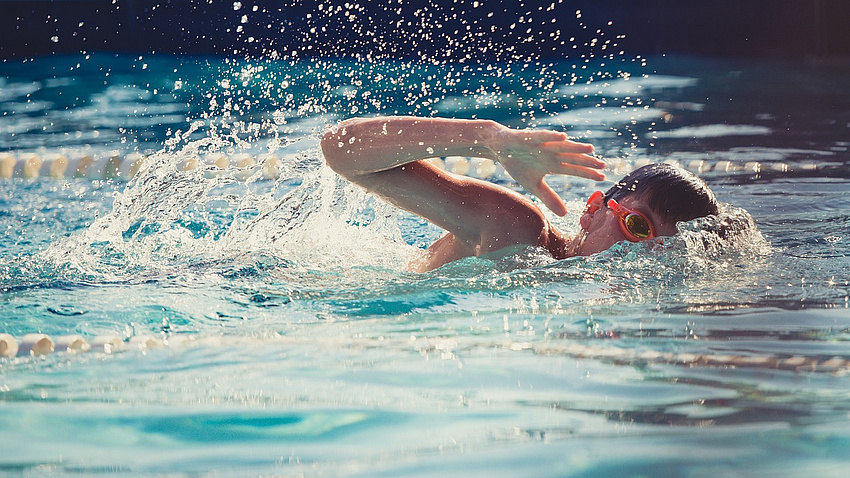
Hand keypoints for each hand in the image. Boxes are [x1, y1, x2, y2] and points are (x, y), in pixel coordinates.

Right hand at [488, 126, 605, 215]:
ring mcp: (542, 144)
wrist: (500, 148)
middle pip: (572, 157)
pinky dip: (552, 136)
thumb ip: (549, 197)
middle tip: (603, 165)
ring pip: (562, 146)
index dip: (587, 173)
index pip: (574, 169)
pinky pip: (543, 136)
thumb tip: (564, 214)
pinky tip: (563, 137)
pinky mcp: (530, 137)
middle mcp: (552, 153)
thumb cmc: (518, 164)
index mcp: (553, 165)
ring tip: (590, 149)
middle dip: (587, 161)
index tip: (602, 178)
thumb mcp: (534, 185)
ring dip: (575, 147)